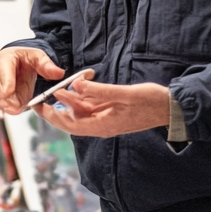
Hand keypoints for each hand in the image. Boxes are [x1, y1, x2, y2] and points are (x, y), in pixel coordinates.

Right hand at [0, 47, 65, 115]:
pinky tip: (1, 115)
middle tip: (11, 106)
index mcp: (5, 57)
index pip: (2, 67)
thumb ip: (47, 66)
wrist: (21, 66)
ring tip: (10, 111)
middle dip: (0, 95)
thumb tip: (58, 73)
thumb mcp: (39, 59)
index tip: (8, 92)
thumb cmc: (27, 61)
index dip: (5, 80)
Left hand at [37, 79, 171, 137]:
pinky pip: (92, 106)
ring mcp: (106, 120)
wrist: (170, 108)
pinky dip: (83, 96)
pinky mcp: (111, 112)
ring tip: (58, 87)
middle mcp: (102, 126)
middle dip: (56, 109)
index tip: (40, 106)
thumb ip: (99, 91)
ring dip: (70, 100)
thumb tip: (75, 86)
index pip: (71, 124)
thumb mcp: (125, 94)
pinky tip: (77, 85)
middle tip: (41, 98)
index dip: (53, 116)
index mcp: (103, 126)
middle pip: (72, 120)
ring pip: (81, 111)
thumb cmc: (151, 103)